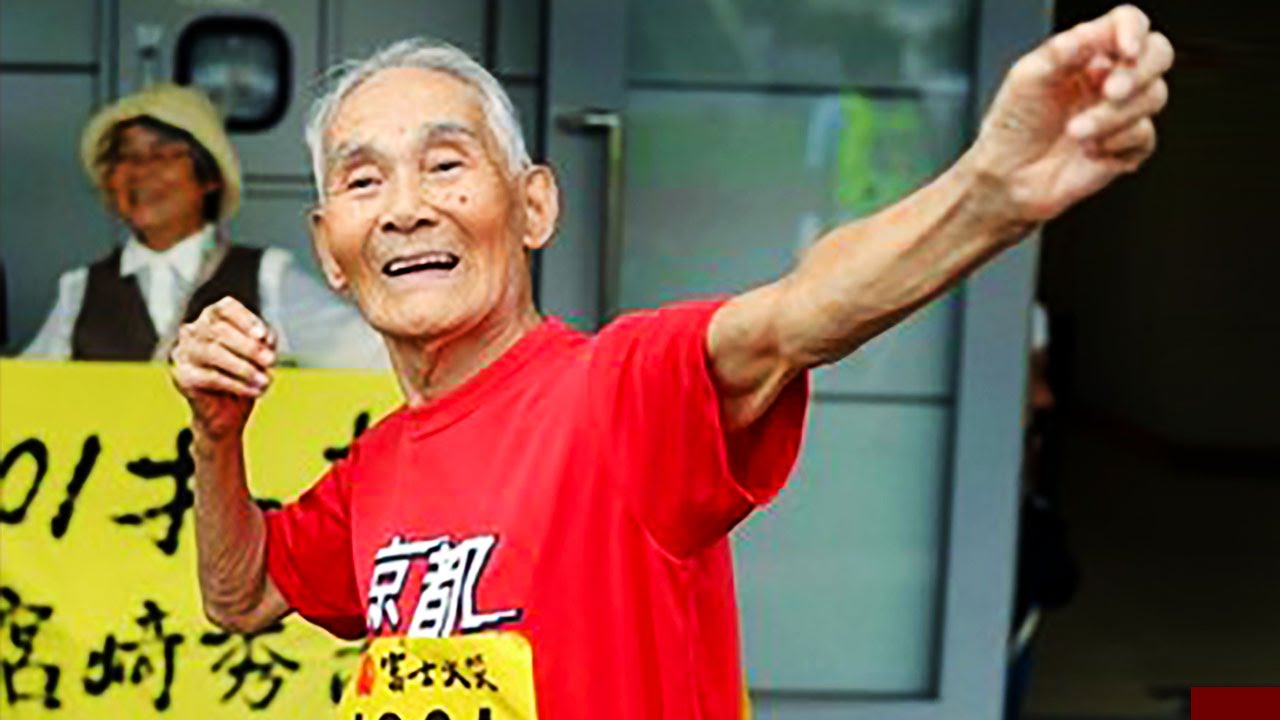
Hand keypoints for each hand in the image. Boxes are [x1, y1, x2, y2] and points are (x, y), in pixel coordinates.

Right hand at [170, 297, 277, 440]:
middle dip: (249, 346)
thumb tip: (264, 338)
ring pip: (212, 352)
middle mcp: (193, 331)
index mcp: (212, 318)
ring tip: (265, 380)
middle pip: (219, 330)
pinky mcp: (182, 376)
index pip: (225, 308)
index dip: (245, 319)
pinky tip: (255, 390)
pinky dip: (237, 383)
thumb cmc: (246, 376)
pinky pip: (210, 377)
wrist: (227, 414)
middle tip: (271, 360)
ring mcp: (183, 353)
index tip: (263, 336)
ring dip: (243, 367)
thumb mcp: (260, 354)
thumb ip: (263, 341)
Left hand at [971, 5, 1173, 221]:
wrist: (1009, 178)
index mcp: (1087, 53)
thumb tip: (1089, 33)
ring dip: (1113, 116)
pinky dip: (1117, 143)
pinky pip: (1145, 136)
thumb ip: (1059, 52)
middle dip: (1137, 73)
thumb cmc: (1012, 127)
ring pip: (1152, 97)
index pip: (1126, 23)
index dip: (1134, 30)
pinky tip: (1089, 152)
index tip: (1126, 51)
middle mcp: (1110, 77)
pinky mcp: (1128, 146)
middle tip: (1109, 93)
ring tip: (1076, 132)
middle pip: (1157, 54)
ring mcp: (1121, 111)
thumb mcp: (1026, 79)